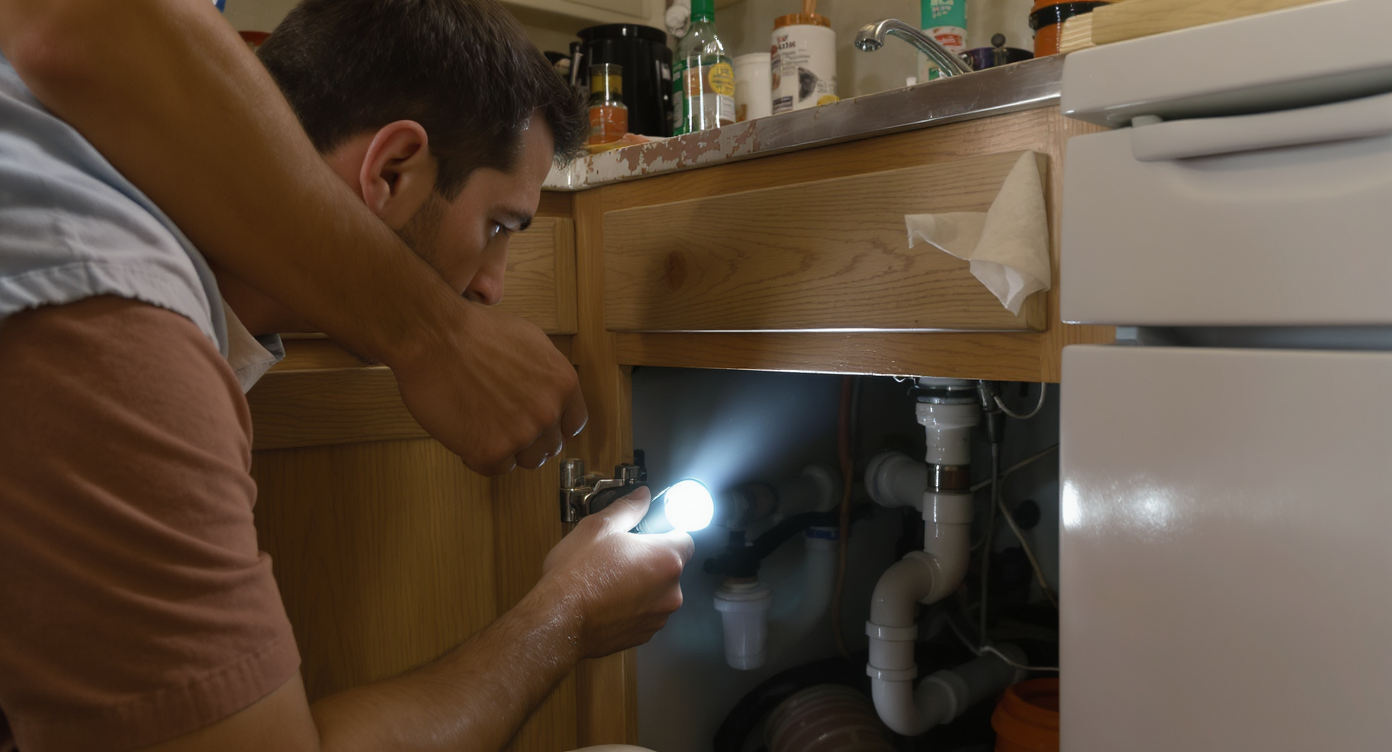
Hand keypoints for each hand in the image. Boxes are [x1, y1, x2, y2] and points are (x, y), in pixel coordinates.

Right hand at [392, 300, 587, 475]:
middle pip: (549, 446)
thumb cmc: (473, 333)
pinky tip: (468, 430)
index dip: (553, 426)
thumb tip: (548, 393)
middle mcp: (547, 411)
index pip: (573, 423)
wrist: (434, 338)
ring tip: (484, 423)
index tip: (540, 427)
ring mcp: (520, 434)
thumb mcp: (530, 342)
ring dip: (508, 449)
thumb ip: (546, 375)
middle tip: (503, 423)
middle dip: (529, 438)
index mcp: (563, 383)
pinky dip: (480, 454)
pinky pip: (495, 468)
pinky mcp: (491, 452)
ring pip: (525, 460)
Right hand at [539, 487, 694, 657]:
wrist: (559, 621)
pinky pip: (644, 614)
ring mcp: (657, 617)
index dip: (667, 534)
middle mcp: (670, 591)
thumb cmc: (576, 576)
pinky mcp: (643, 635)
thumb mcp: (599, 527)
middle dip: (650, 560)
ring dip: (642, 586)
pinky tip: (608, 599)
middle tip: (620, 556)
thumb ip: (628, 509)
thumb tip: (641, 497)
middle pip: (670, 567)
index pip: (686, 539)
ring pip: (657, 593)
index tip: (651, 534)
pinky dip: (631, 607)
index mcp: (666, 559)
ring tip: (610, 580)